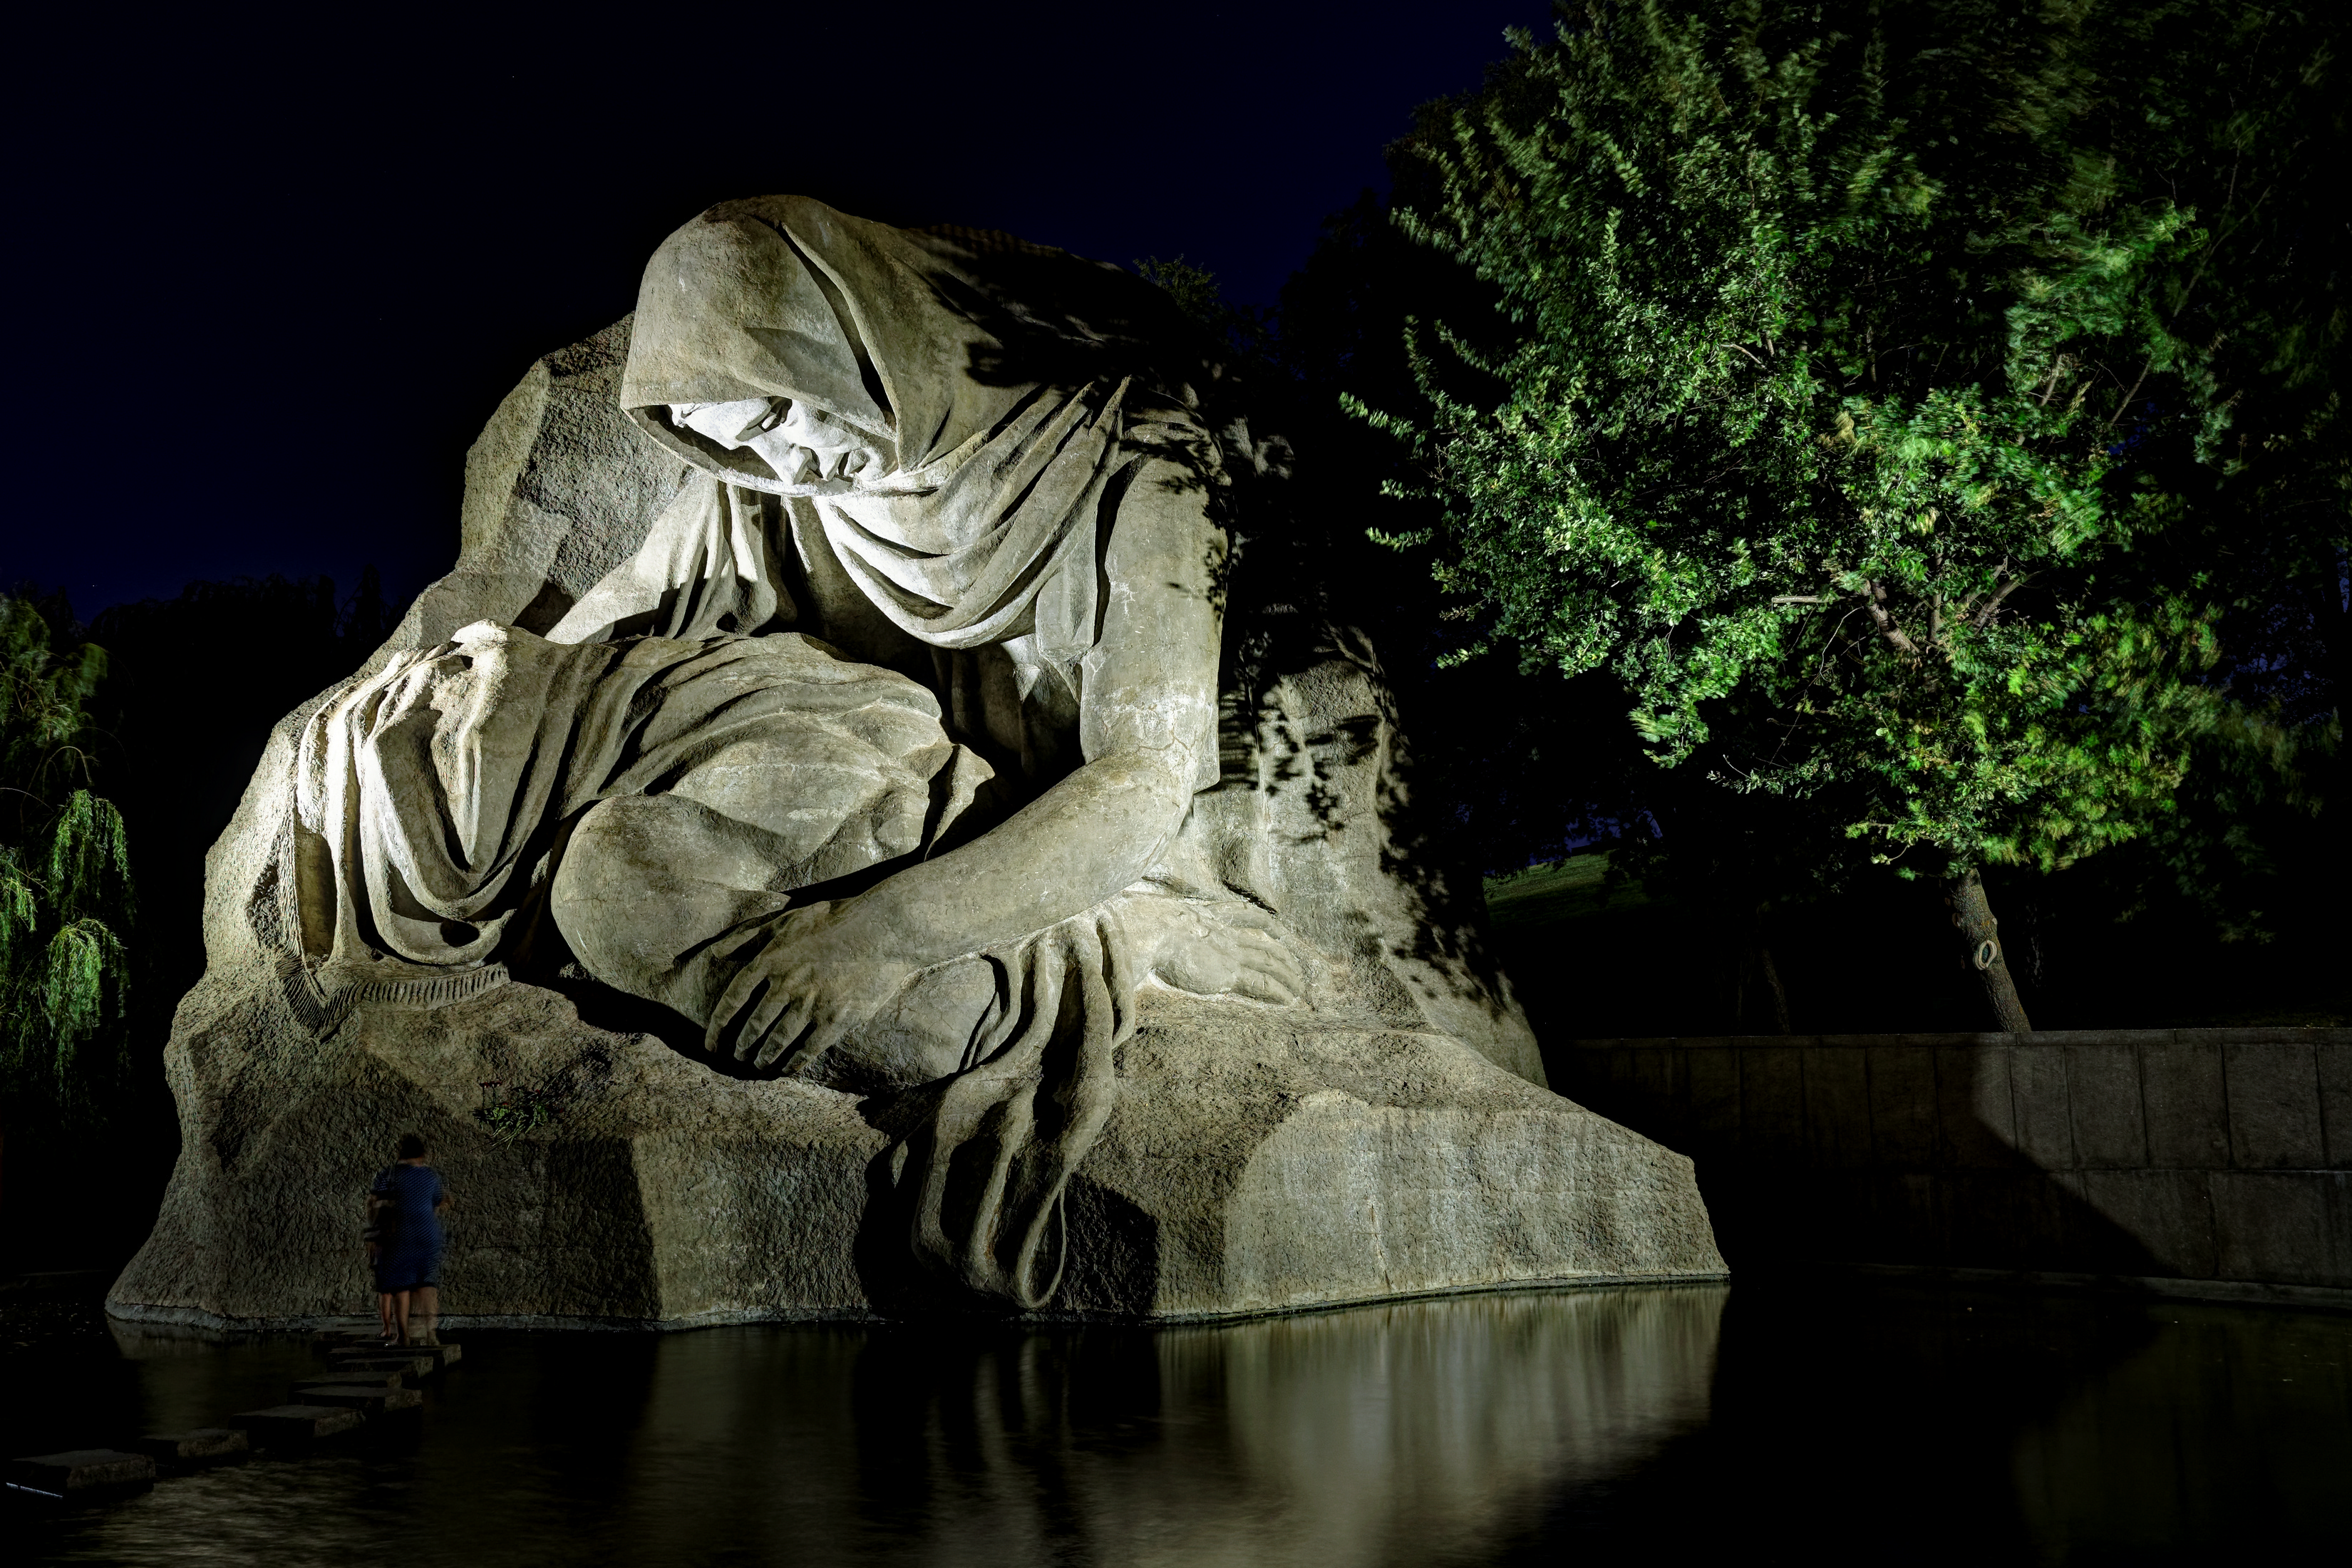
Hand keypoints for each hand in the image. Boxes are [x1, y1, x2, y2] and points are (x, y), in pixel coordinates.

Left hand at [706, 900, 918, 1070]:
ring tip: (758, 1066)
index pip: (731, 1001)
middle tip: (736, 1059)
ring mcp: (811, 1004)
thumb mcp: (786, 920)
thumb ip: (748, 937)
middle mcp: (785, 985)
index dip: (717, 1028)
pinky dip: (792, 1064)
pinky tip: (787, 1070)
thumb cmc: (834, 920)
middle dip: (740, 1048)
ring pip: (776, 1042)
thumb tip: (713, 955)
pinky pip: (806, 1051)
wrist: (883, 930)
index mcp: (769, 960)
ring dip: (763, 1059)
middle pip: (752, 1027)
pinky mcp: (836, 1019)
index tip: (711, 1044)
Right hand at [1138, 900, 1302, 1005]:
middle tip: (1295, 964)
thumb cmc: (1139, 927)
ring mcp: (1229, 950)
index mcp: (1206, 916)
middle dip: (1283, 953)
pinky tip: (1289, 999)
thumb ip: (1157, 929)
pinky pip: (1262, 982)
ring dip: (1288, 974)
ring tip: (1300, 987)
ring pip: (1270, 961)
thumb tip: (1138, 934)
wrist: (1147, 931)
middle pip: (1263, 940)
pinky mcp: (1229, 971)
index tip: (1277, 928)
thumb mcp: (1153, 922)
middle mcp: (1223, 932)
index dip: (1263, 921)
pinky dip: (1279, 991)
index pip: (1243, 913)